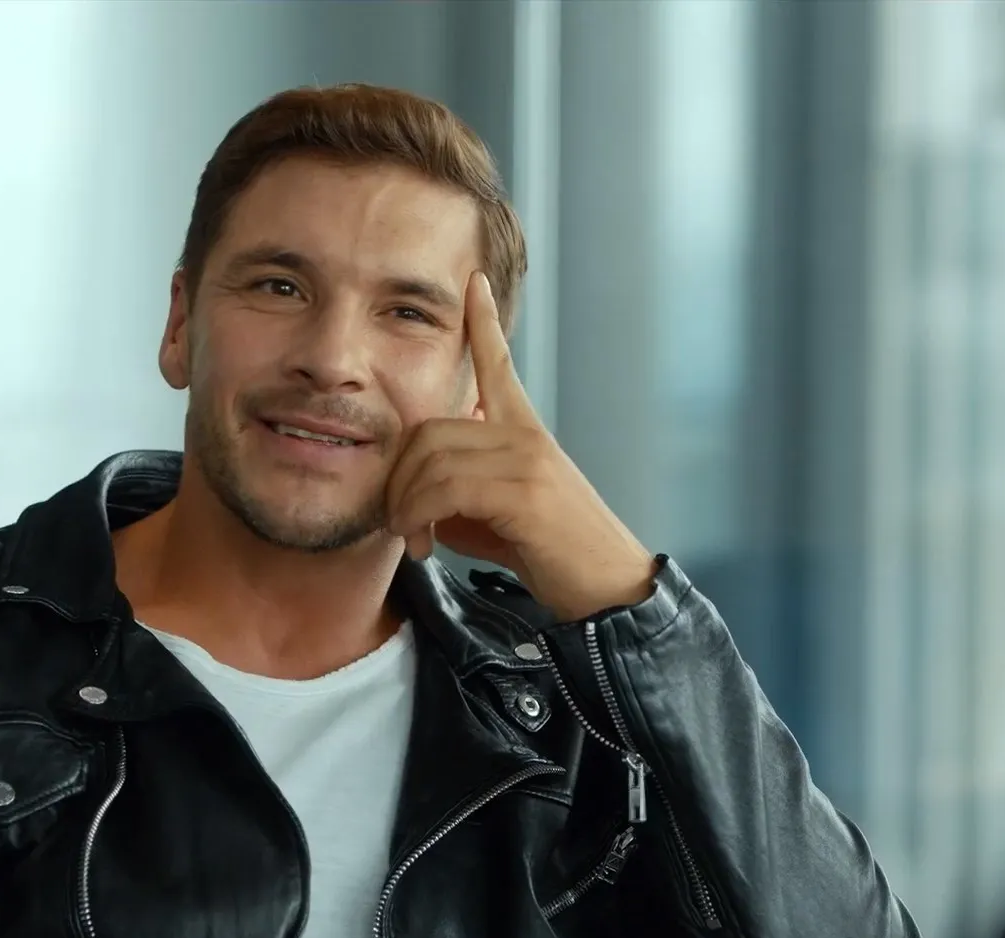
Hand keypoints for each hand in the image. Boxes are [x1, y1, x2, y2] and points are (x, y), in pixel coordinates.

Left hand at [386, 272, 656, 621]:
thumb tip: (414, 496)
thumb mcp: (494, 516)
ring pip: (431, 459)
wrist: (607, 590)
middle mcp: (526, 435)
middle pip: (429, 429)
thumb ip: (457, 492)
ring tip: (410, 539)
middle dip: (398, 478)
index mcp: (525, 431)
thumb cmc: (551, 554)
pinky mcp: (523, 491)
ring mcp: (526, 459)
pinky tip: (423, 544)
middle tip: (397, 523)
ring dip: (405, 505)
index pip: (499, 364)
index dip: (483, 321)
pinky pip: (445, 488)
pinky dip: (419, 518)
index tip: (473, 281)